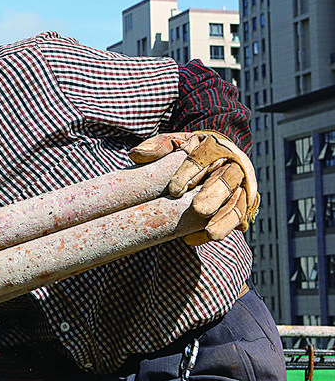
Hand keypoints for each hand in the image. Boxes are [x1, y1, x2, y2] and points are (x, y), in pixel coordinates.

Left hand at [129, 131, 259, 244]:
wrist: (218, 154)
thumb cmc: (191, 150)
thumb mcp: (175, 142)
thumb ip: (158, 146)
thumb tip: (136, 155)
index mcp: (215, 148)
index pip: (204, 157)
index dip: (190, 172)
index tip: (174, 189)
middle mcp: (233, 167)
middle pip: (226, 181)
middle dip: (213, 195)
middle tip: (198, 209)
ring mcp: (242, 188)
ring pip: (237, 204)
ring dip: (225, 220)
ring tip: (210, 233)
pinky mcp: (245, 205)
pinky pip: (238, 220)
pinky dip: (221, 230)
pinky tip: (197, 238)